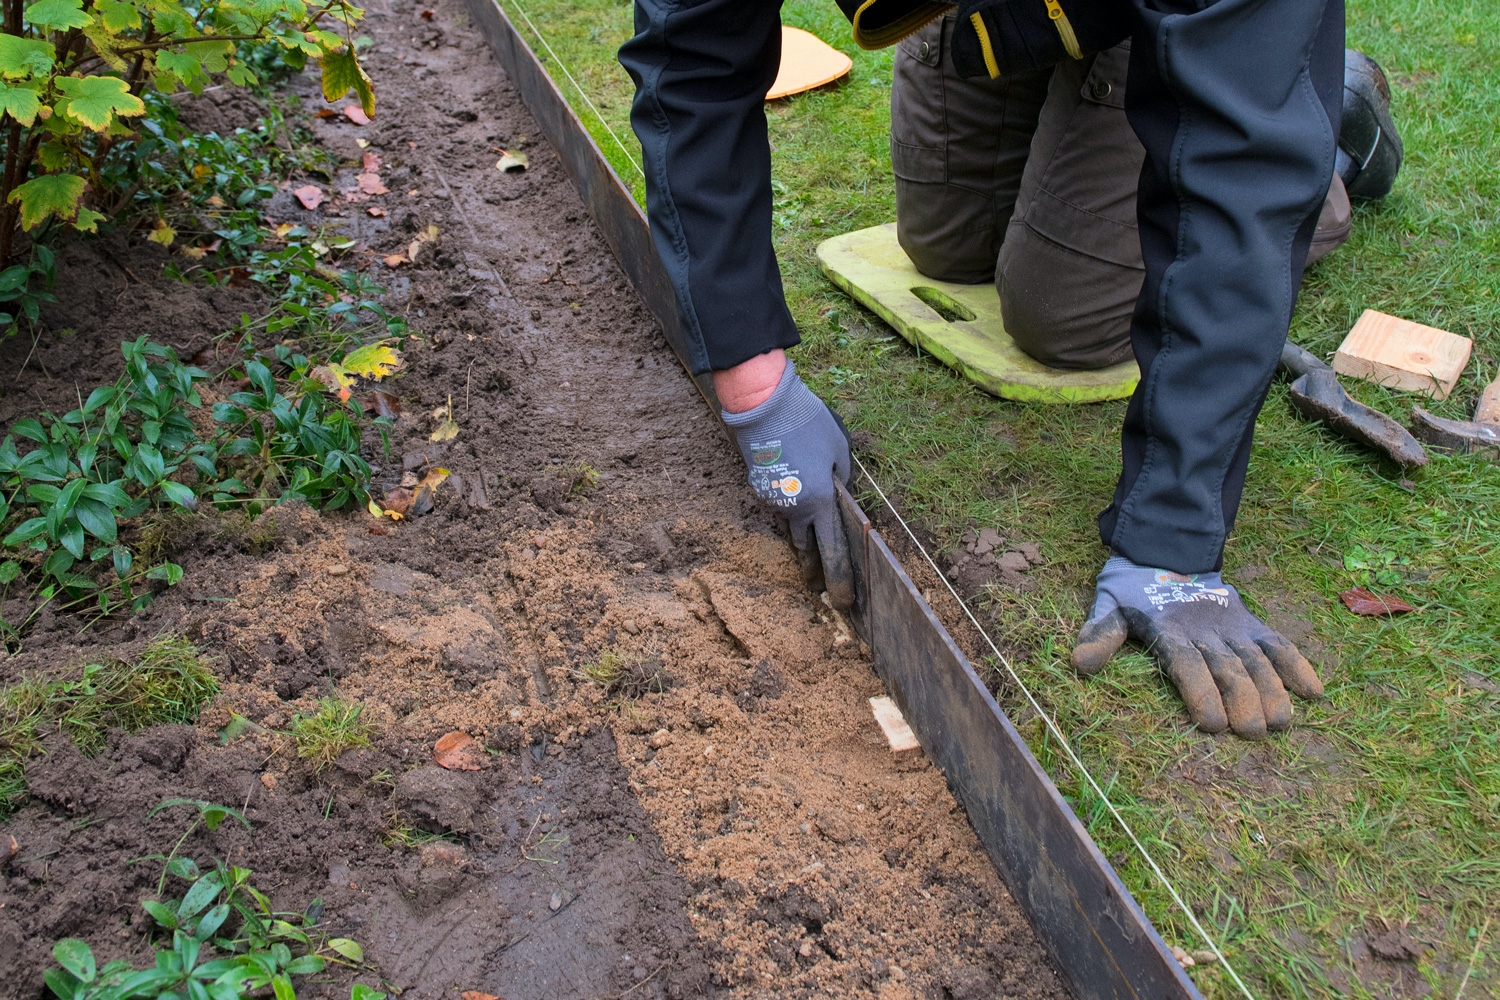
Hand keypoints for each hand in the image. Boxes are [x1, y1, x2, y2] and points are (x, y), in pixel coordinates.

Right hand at [719, 357, 853, 608]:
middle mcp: (795, 508)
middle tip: (819, 587)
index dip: (838, 580)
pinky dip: (788, 504)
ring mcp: (773, 501)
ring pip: (792, 525)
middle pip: (807, 548)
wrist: (765, 405)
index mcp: (820, 502)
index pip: (832, 551)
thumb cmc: (809, 423)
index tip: (843, 602)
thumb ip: (843, 479)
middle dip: (815, 570)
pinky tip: (792, 487)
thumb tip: (840, 494)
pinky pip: (780, 504)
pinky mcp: (759, 489)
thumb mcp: (840, 449)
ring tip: (808, 540)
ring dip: (802, 532)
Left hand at [1071, 556, 1323, 738]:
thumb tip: (1080, 665)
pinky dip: (1298, 665)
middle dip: (1243, 700)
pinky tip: (1315, 693)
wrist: (1166, 553)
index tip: (1211, 724)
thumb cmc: (1133, 593)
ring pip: (1256, 660)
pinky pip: (1278, 643)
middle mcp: (1204, 630)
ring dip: (1273, 691)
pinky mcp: (1251, 623)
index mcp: (1168, 630)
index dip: (1200, 693)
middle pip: (1227, 668)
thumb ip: (1099, 635)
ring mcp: (1232, 626)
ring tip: (1282, 723)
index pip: (1185, 664)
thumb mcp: (1107, 608)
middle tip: (1253, 733)